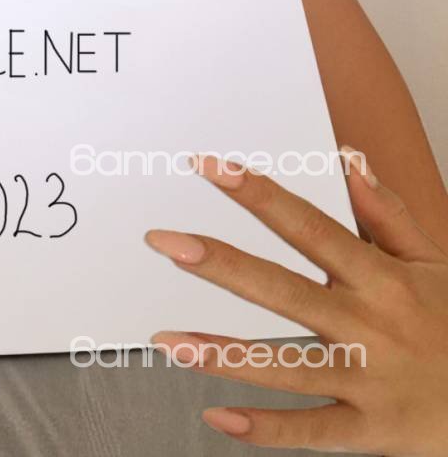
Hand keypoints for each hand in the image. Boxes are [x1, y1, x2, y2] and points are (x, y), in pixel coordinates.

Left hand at [144, 148, 447, 453]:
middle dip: (221, 264)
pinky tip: (218, 416)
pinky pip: (311, 430)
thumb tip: (350, 160)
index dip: (258, 195)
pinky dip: (265, 428)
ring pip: (285, 366)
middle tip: (167, 243)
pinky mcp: (368, 430)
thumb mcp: (432, 262)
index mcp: (379, 277)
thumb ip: (386, 214)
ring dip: (224, 353)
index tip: (213, 167)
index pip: (307, 225)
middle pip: (282, 289)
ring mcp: (367, 380)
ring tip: (169, 339)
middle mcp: (367, 325)